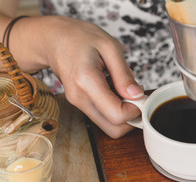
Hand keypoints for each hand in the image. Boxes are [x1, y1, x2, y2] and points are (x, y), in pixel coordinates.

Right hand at [39, 16, 143, 137]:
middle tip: (136, 96)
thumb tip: (137, 95)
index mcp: (87, 81)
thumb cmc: (81, 38)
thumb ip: (124, 74)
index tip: (140, 95)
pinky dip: (113, 108)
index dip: (135, 109)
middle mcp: (79, 98)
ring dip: (122, 113)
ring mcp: (77, 103)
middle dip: (131, 118)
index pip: (116, 115)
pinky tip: (114, 89)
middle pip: (113, 129)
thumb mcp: (110, 47)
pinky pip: (102, 116)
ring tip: (123, 89)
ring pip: (108, 126)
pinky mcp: (79, 104)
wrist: (55, 40)